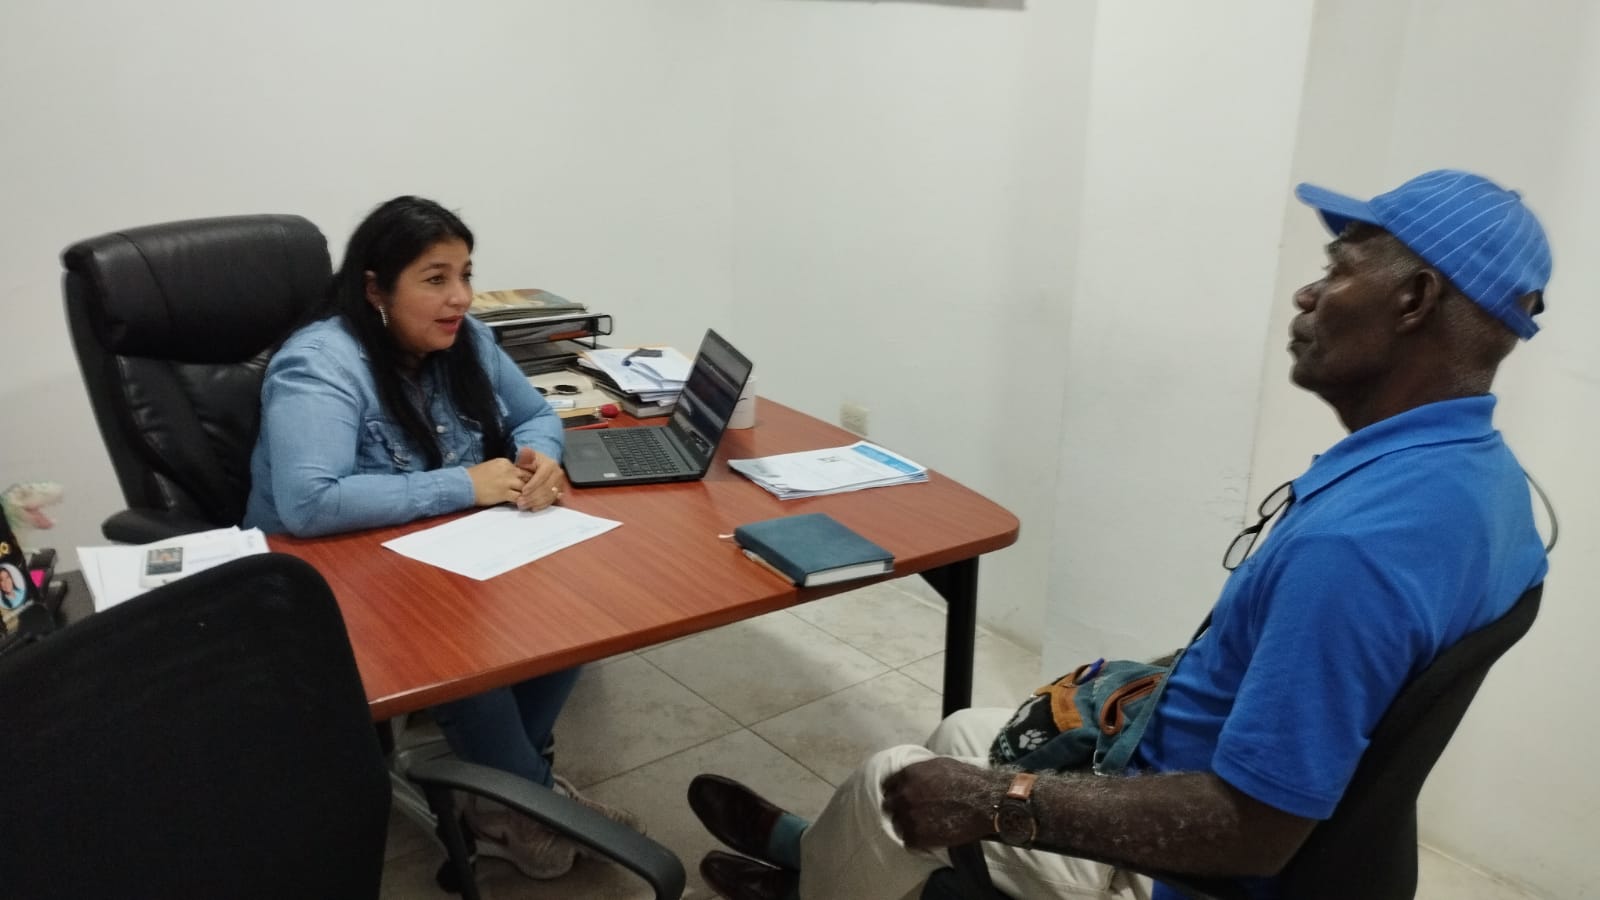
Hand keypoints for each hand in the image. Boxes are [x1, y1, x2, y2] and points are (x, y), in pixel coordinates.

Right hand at [467, 458, 532, 506]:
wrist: (464, 484)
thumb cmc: (476, 477)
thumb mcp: (493, 466)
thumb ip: (505, 469)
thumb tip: (516, 475)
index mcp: (505, 462)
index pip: (524, 468)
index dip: (530, 476)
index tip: (534, 482)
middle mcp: (508, 470)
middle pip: (528, 476)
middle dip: (534, 484)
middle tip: (539, 491)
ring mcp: (507, 481)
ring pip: (526, 487)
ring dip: (530, 494)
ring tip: (533, 499)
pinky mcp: (504, 493)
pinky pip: (519, 497)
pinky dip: (523, 502)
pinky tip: (525, 505)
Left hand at [513, 447, 568, 511]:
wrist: (539, 465)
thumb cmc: (530, 461)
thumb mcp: (526, 456)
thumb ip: (524, 456)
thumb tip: (524, 452)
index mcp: (550, 464)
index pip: (542, 476)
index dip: (533, 485)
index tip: (523, 491)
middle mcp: (557, 473)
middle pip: (546, 487)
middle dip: (533, 496)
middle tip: (520, 502)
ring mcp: (560, 482)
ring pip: (549, 495)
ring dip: (536, 502)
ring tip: (524, 506)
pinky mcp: (559, 490)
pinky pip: (552, 500)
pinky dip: (542, 505)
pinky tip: (533, 508)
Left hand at [881, 758, 1004, 849]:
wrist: (985, 801)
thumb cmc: (968, 779)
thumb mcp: (940, 764)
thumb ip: (920, 772)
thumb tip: (913, 778)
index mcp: (908, 774)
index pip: (887, 785)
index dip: (895, 791)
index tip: (902, 797)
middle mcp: (903, 795)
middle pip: (889, 806)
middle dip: (898, 809)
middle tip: (911, 814)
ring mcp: (909, 817)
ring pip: (897, 826)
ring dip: (906, 827)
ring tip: (922, 828)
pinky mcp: (918, 837)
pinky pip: (908, 843)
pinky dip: (916, 843)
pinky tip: (927, 839)